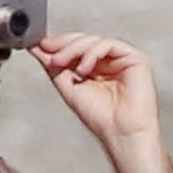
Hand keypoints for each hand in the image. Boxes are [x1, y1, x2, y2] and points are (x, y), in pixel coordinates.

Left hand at [31, 33, 161, 149]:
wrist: (120, 132)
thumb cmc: (101, 117)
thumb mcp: (68, 86)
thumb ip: (54, 66)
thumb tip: (36, 47)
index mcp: (95, 68)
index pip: (75, 47)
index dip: (58, 44)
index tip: (38, 44)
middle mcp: (109, 62)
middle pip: (84, 40)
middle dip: (63, 44)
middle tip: (48, 51)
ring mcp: (122, 59)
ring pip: (94, 40)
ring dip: (73, 49)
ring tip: (61, 63)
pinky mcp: (135, 58)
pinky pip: (109, 44)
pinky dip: (92, 53)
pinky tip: (84, 69)